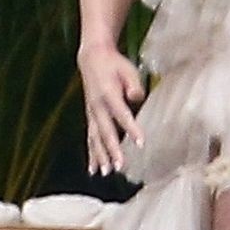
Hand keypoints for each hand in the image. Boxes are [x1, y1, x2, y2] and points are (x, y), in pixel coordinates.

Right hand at [78, 44, 144, 175]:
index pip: (121, 114)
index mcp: (108, 94)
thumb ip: (133, 84)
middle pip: (105, 131)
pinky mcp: (90, 116)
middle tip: (119, 166)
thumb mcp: (128, 69)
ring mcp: (91, 113)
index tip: (140, 143)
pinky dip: (91, 154)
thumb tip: (137, 97)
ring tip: (105, 172)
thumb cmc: (114, 64)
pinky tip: (93, 169)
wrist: (92, 57)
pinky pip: (89, 138)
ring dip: (100, 156)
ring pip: (95, 138)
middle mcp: (97, 106)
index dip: (131, 128)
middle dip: (112, 150)